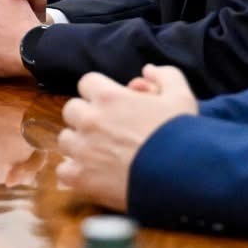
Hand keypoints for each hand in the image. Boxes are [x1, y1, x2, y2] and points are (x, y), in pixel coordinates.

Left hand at [54, 65, 196, 209]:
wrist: (184, 178)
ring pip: (65, 140)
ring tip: (101, 154)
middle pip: (72, 110)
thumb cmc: (182, 135)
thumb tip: (148, 70)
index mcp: (109, 97)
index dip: (99, 92)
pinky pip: (63, 171)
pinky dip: (75, 173)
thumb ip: (165, 76)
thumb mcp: (182, 97)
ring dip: (79, 145)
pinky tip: (93, 176)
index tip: (112, 105)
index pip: (87, 83)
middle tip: (106, 130)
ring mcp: (82, 149)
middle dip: (86, 117)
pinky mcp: (81, 177)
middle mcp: (89, 120)